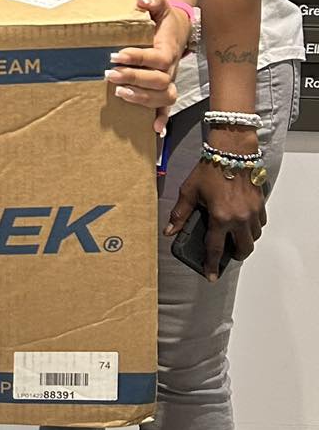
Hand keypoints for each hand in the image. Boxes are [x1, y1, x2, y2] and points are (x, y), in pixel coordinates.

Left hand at [105, 0, 188, 133]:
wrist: (177, 29)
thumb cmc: (163, 18)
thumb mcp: (160, 3)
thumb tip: (141, 0)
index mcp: (168, 48)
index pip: (157, 58)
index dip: (138, 58)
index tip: (117, 55)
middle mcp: (171, 68)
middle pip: (159, 80)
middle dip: (134, 79)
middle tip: (110, 74)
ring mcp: (168, 80)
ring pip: (164, 96)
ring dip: (142, 98)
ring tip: (120, 94)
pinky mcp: (164, 89)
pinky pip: (167, 107)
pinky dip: (162, 118)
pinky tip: (155, 130)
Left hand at [164, 155, 266, 279]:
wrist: (231, 152)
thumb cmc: (209, 169)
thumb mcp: (189, 191)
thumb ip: (180, 214)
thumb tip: (169, 231)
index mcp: (220, 218)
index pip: (215, 249)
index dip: (211, 265)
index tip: (211, 276)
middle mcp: (239, 218)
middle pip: (243, 249)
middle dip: (235, 255)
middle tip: (226, 253)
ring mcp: (252, 212)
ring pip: (254, 237)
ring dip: (245, 241)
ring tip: (234, 237)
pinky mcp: (260, 204)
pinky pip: (260, 223)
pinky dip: (253, 227)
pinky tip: (243, 222)